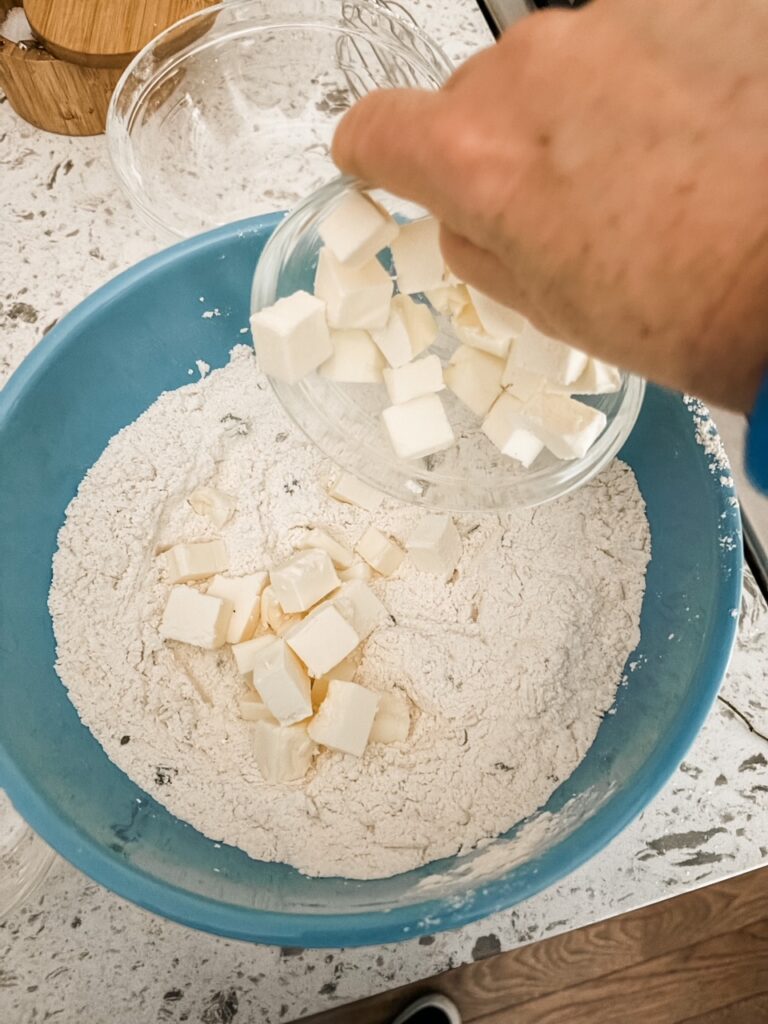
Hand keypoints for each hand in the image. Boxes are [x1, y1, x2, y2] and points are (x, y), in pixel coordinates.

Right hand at [332, 0, 767, 411]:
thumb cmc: (692, 309)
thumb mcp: (547, 308)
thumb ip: (477, 245)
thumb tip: (461, 214)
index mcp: (476, 156)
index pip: (375, 129)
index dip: (373, 154)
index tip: (381, 164)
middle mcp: (530, 71)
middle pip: (477, 96)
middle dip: (504, 146)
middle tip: (568, 205)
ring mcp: (617, 25)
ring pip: (561, 66)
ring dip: (584, 110)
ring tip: (651, 175)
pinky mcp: (693, 3)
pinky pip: (641, 40)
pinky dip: (653, 81)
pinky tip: (697, 138)